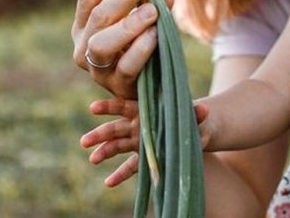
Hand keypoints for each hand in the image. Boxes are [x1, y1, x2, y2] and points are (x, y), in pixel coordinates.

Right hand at [72, 0, 173, 97]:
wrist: (152, 85)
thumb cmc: (142, 44)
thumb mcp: (144, 19)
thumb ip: (153, 3)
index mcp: (84, 26)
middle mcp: (84, 46)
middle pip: (98, 16)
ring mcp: (98, 69)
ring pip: (102, 43)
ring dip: (128, 23)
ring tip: (152, 10)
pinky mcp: (117, 86)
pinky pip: (126, 67)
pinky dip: (140, 49)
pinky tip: (155, 35)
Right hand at [79, 98, 208, 187]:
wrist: (197, 130)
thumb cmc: (193, 118)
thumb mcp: (195, 115)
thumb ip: (196, 114)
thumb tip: (204, 109)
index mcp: (146, 110)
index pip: (124, 106)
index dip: (109, 107)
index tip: (92, 109)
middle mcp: (138, 125)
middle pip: (115, 129)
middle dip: (100, 134)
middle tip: (85, 142)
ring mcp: (139, 142)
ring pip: (117, 146)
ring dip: (104, 152)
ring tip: (92, 159)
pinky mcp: (145, 158)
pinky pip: (130, 167)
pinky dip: (120, 175)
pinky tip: (108, 183)